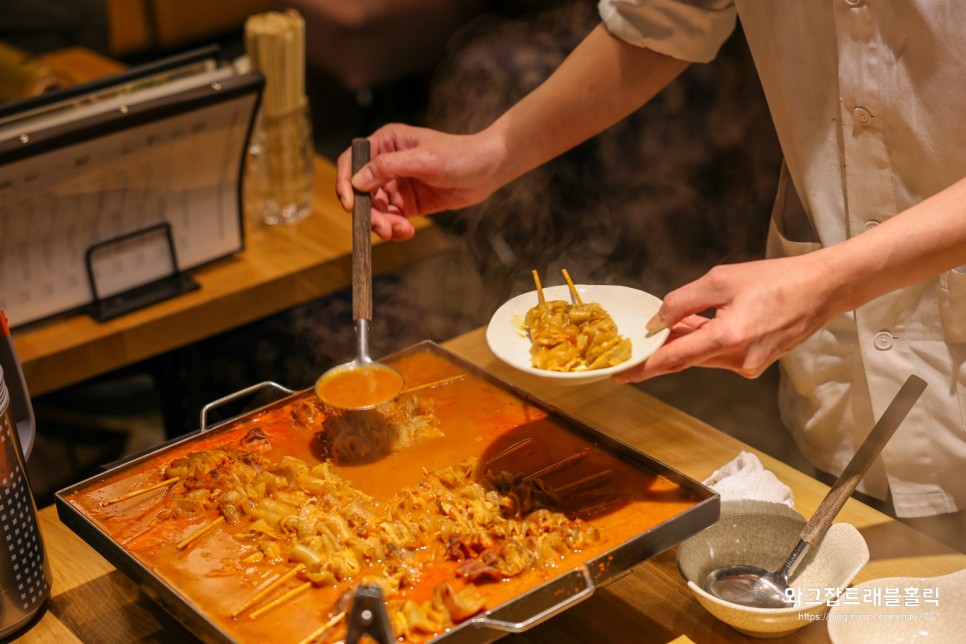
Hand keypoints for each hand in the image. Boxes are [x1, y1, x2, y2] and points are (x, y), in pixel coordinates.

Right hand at [335, 123, 504, 239]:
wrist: (489, 169)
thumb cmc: (460, 155)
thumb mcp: (424, 159)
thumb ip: (389, 167)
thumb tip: (357, 180)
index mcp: (386, 143)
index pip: (352, 161)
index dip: (345, 183)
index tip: (350, 205)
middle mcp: (387, 164)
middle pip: (362, 192)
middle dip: (369, 213)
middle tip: (382, 228)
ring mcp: (397, 184)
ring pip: (376, 210)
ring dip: (383, 224)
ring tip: (400, 231)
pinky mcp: (408, 203)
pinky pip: (392, 219)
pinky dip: (395, 229)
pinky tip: (407, 231)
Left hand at [614, 255, 836, 381]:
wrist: (822, 289)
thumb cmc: (777, 280)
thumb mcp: (720, 280)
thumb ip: (681, 301)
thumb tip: (656, 321)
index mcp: (729, 338)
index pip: (674, 359)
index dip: (644, 367)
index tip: (620, 375)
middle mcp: (739, 359)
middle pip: (687, 358)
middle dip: (663, 347)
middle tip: (638, 341)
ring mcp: (749, 365)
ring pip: (703, 356)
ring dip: (685, 341)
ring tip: (672, 322)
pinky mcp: (757, 363)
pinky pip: (719, 354)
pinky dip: (705, 341)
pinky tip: (698, 324)